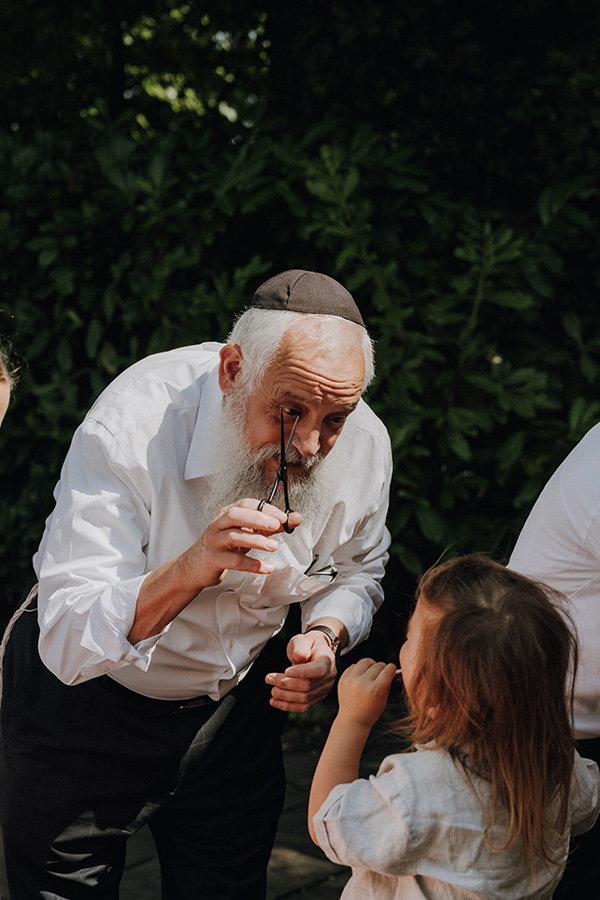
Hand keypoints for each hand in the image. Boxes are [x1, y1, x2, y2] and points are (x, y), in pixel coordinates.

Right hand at [129, 500, 301, 643]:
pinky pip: (233, 561)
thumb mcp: (247, 533)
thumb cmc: (225, 546)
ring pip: (234, 536)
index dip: (266, 509)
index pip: (247, 504)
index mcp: (228, 513)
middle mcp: (219, 524)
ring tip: (273, 546)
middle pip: (236, 515)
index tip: (284, 517)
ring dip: (256, 540)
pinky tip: (266, 568)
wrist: (197, 565)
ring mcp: (214, 541)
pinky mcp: (213, 559)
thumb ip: (270, 526)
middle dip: (258, 518)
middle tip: (277, 525)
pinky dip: (252, 565)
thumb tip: (294, 519)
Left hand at [265, 630, 337, 711]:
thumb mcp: (302, 640)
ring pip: (305, 698)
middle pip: (308, 686)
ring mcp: (324, 689)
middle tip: (269, 678)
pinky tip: (275, 702)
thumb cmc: (306, 645)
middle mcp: (329, 676)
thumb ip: (301, 646)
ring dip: (285, 696)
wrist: (313, 652)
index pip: (318, 670)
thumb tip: (300, 656)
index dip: (302, 672)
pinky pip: (303, 706)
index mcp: (327, 660)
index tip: (285, 671)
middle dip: (286, 684)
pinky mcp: (317, 698)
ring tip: (272, 690)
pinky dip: (288, 706)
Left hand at [336, 658, 396, 729]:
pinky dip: (359, 669)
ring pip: (365, 661)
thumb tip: (390, 670)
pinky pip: (354, 665)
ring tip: (371, 673)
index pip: (388, 670)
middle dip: (382, 668)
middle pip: (377, 665)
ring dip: (371, 665)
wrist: (352, 720)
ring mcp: (351, 679)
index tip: (392, 669)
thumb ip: (388, 683)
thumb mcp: (384, 700)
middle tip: (382, 674)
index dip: (392, 668)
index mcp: (375, 689)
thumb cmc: (369, 713)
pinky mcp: (343, 678)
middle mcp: (363, 682)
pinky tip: (360, 677)